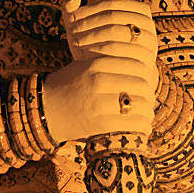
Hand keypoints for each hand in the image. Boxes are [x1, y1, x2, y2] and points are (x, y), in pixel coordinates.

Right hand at [41, 0, 157, 143]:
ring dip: (148, 113)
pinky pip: (130, 124)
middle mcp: (99, 80)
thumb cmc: (68, 86)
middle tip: (149, 102)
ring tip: (147, 116)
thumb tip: (143, 67)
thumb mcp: (85, 66)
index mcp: (97, 63)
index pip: (137, 65)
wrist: (44, 109)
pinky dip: (141, 128)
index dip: (147, 75)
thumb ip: (110, 63)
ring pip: (139, 105)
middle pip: (141, 85)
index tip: (147, 82)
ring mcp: (99, 102)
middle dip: (150, 95)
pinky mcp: (98, 123)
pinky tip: (142, 128)